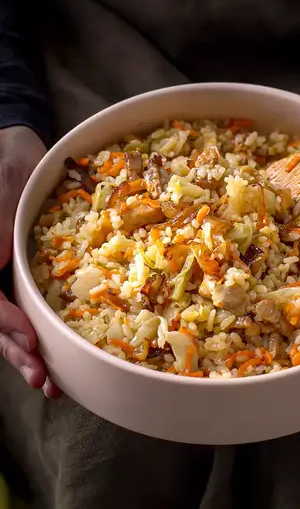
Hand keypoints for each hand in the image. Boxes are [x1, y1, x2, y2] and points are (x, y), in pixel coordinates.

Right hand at [0, 126, 59, 396]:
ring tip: (51, 382)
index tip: (29, 341)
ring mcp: (9, 275)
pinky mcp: (30, 272)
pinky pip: (34, 305)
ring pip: (15, 323)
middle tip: (44, 380)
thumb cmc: (7, 168)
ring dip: (30, 353)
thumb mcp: (2, 198)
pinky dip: (44, 329)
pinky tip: (60, 350)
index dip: (7, 325)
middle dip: (19, 353)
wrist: (24, 151)